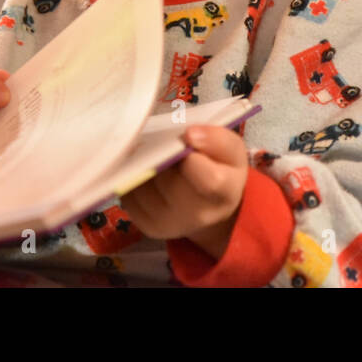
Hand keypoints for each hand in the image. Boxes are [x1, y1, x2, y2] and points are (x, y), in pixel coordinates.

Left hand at [121, 125, 248, 257]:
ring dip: (143, 163)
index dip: (192, 155)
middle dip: (160, 154)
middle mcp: (197, 215)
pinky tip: (146, 169)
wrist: (211, 206)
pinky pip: (130, 194)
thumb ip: (218, 140)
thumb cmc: (222, 170)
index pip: (207, 178)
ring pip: (143, 183)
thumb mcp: (232, 151)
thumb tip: (190, 134)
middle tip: (165, 141)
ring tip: (155, 154)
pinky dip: (133, 177)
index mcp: (223, 193)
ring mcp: (170, 224)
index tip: (186, 136)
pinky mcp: (149, 227)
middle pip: (166, 178)